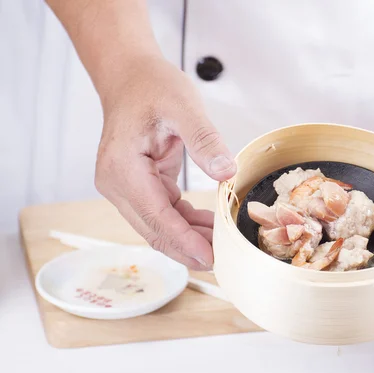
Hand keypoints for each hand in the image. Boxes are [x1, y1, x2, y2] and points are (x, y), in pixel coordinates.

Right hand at [95, 55, 235, 269]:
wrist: (130, 77)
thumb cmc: (151, 86)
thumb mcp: (183, 106)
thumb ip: (204, 140)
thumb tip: (225, 173)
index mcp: (122, 168)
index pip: (156, 216)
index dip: (184, 240)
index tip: (209, 257)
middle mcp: (116, 183)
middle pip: (153, 230)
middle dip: (187, 249)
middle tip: (221, 262)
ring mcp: (124, 186)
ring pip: (157, 226)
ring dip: (188, 239)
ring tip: (220, 246)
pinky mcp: (136, 185)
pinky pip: (162, 212)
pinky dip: (184, 222)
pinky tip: (207, 225)